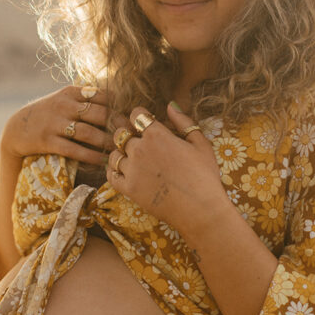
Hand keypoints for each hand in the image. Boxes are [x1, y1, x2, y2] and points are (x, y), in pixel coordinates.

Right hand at [1, 85, 127, 166]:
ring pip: (88, 133)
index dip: (119, 107)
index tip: (131, 119)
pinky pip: (74, 150)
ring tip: (119, 151)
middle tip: (131, 137)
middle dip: (117, 126)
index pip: (102, 96)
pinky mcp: (48, 141)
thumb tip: (118, 102)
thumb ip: (86, 98)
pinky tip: (101, 162)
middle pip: (99, 114)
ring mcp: (55, 123)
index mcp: (71, 92)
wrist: (17, 127)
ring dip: (106, 143)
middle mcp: (64, 105)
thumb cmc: (49, 113)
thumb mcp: (65, 99)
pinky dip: (90, 156)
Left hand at [106, 102, 228, 236]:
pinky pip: (111, 174)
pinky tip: (124, 171)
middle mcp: (139, 149)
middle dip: (129, 135)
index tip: (146, 123)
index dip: (140, 117)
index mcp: (156, 135)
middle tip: (140, 143)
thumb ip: (183, 122)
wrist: (200, 209)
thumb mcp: (200, 143)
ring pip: (114, 154)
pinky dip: (114, 171)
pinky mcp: (128, 189)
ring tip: (134, 159)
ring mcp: (131, 170)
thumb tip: (170, 105)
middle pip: (121, 134)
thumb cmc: (204, 175)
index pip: (136, 114)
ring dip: (122, 154)